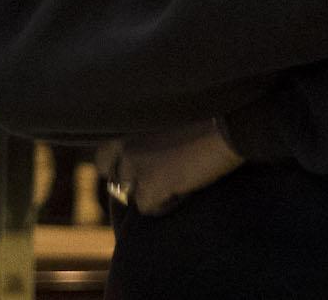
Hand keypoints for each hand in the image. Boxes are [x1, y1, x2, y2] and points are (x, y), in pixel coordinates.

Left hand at [95, 121, 242, 215]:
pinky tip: (183, 192)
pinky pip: (147, 207)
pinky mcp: (150, 182)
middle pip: (113, 180)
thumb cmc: (205, 120)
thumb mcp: (164, 124)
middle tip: (157, 185)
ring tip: (177, 183)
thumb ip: (146, 140)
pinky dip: (165, 205)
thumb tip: (146, 165)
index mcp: (127, 125)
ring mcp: (134, 163)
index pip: (102, 156)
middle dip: (131, 186)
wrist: (225, 126)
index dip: (118, 169)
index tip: (138, 175)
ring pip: (130, 195)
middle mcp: (124, 143)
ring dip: (151, 194)